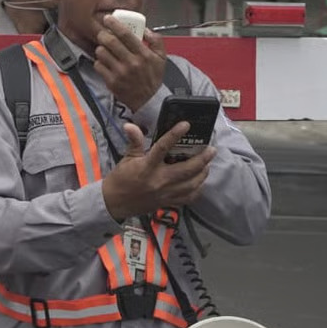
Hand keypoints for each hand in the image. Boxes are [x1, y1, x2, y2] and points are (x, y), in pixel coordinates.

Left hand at [94, 14, 165, 111]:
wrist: (149, 101)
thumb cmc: (153, 78)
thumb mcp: (161, 58)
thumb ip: (157, 41)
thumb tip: (145, 29)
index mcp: (144, 54)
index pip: (126, 34)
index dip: (114, 24)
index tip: (108, 18)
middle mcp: (132, 63)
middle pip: (110, 41)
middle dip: (103, 34)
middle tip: (103, 34)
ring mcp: (120, 73)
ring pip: (101, 52)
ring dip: (101, 48)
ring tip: (106, 50)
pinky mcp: (112, 82)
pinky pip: (98, 65)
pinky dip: (99, 62)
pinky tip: (105, 63)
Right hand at [101, 122, 215, 221]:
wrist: (115, 202)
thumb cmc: (121, 178)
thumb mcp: (127, 158)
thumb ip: (134, 141)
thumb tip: (130, 125)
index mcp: (147, 166)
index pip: (163, 147)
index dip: (175, 134)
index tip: (186, 124)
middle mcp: (159, 180)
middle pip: (187, 169)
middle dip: (202, 159)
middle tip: (211, 149)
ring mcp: (166, 193)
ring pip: (192, 184)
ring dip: (203, 173)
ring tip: (208, 164)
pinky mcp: (168, 202)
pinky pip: (189, 197)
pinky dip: (197, 188)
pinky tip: (200, 181)